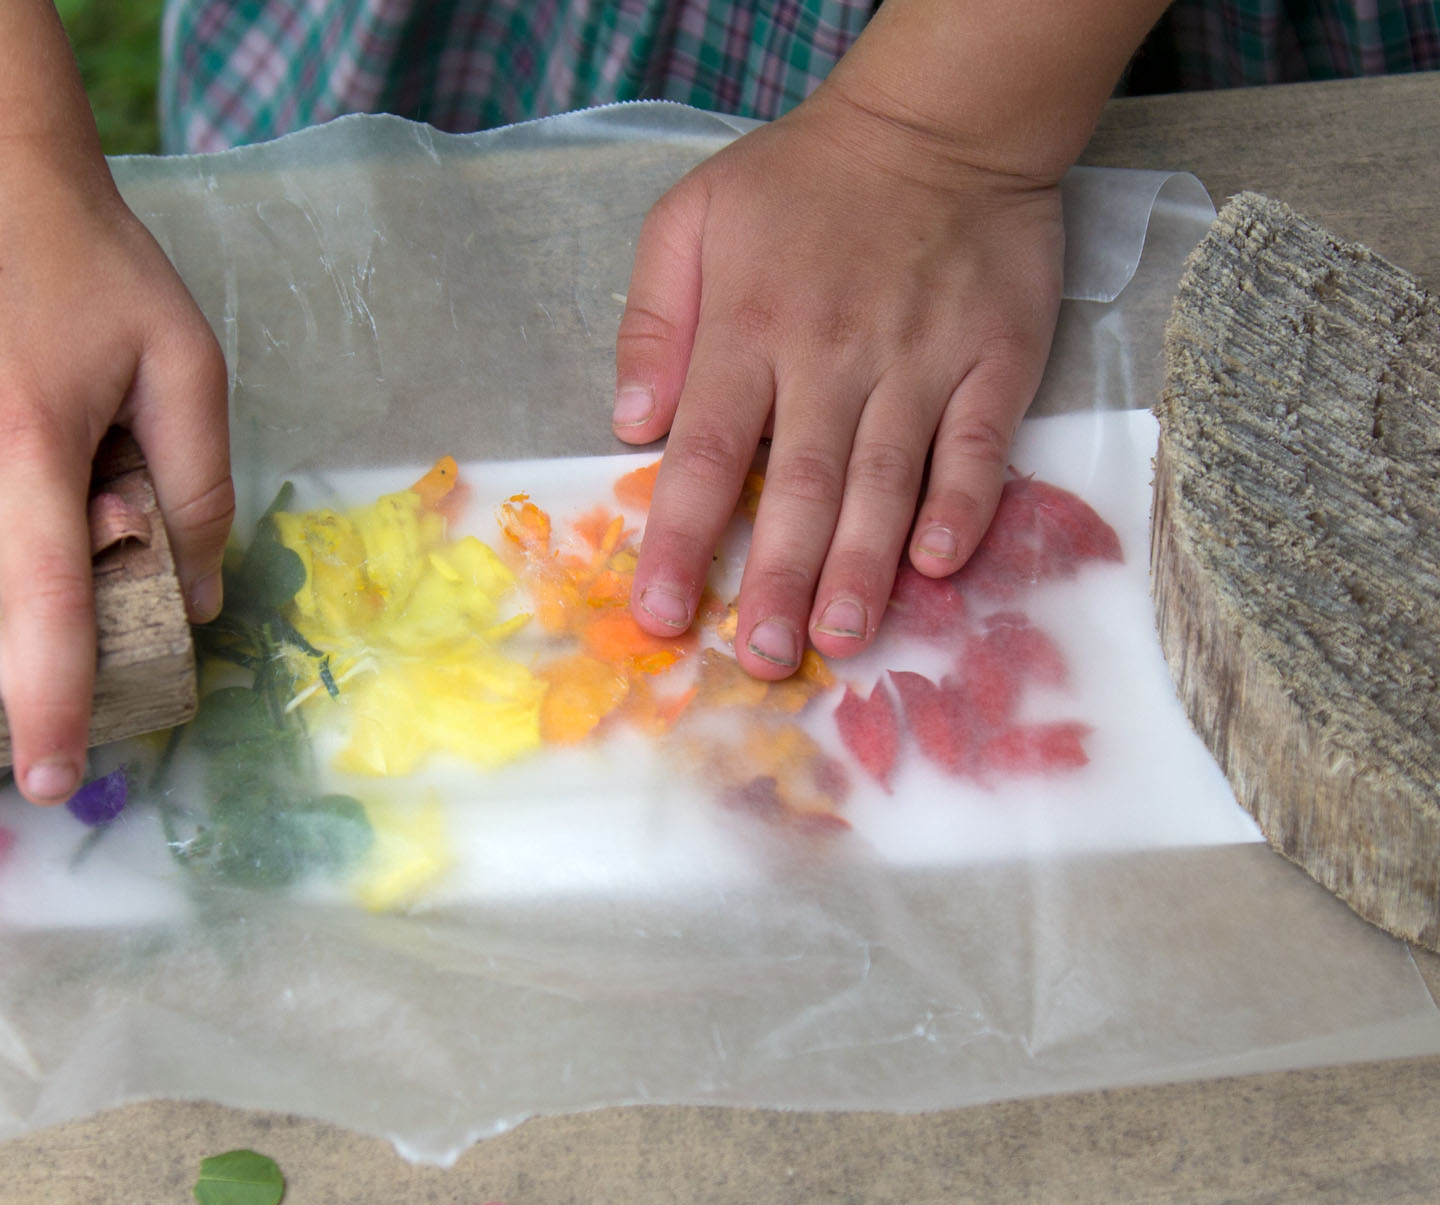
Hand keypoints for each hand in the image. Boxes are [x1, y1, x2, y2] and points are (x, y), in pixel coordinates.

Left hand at [611, 84, 1063, 677]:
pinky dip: (961, 506)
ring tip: (837, 640)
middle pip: (797, 485)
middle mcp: (830, 355)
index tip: (660, 615)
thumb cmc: (800, 183)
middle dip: (775, 579)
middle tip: (759, 659)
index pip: (703, 452)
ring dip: (860, 567)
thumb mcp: (690, 220)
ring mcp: (919, 361)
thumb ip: (652, 322)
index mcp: (748, 327)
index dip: (680, 539)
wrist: (941, 123)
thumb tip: (630, 423)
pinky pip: (978, 446)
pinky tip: (937, 565)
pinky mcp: (995, 360)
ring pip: (884, 480)